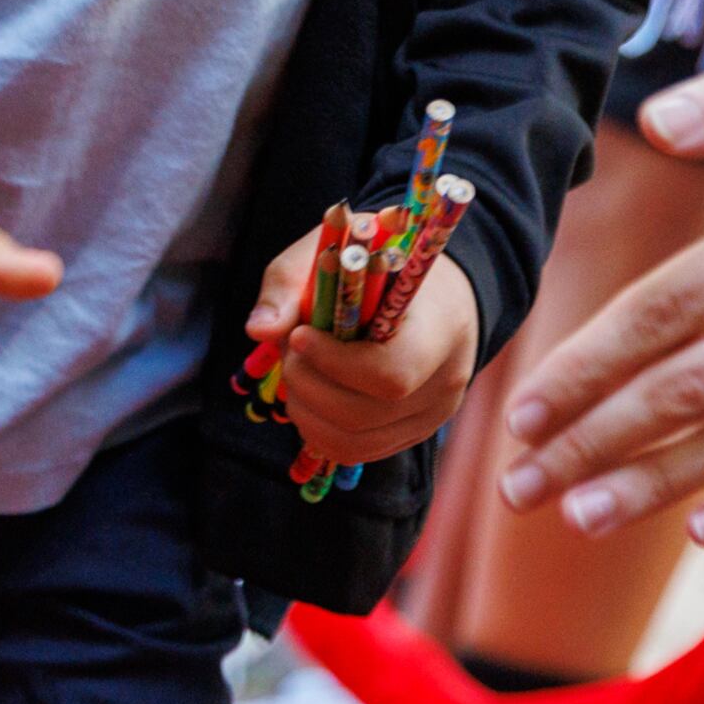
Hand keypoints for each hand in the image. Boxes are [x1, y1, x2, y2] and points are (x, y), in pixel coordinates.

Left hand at [247, 239, 479, 467]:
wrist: (430, 292)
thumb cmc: (379, 265)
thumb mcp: (334, 253)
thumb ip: (291, 285)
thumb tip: (258, 329)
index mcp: (441, 328)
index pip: (392, 373)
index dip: (335, 363)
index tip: (299, 336)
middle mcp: (446, 382)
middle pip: (365, 414)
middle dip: (308, 386)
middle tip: (289, 351)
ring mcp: (431, 416)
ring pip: (356, 442)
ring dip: (306, 412)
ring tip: (296, 371)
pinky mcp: (412, 434)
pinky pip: (358, 450)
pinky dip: (319, 430)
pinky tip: (309, 396)